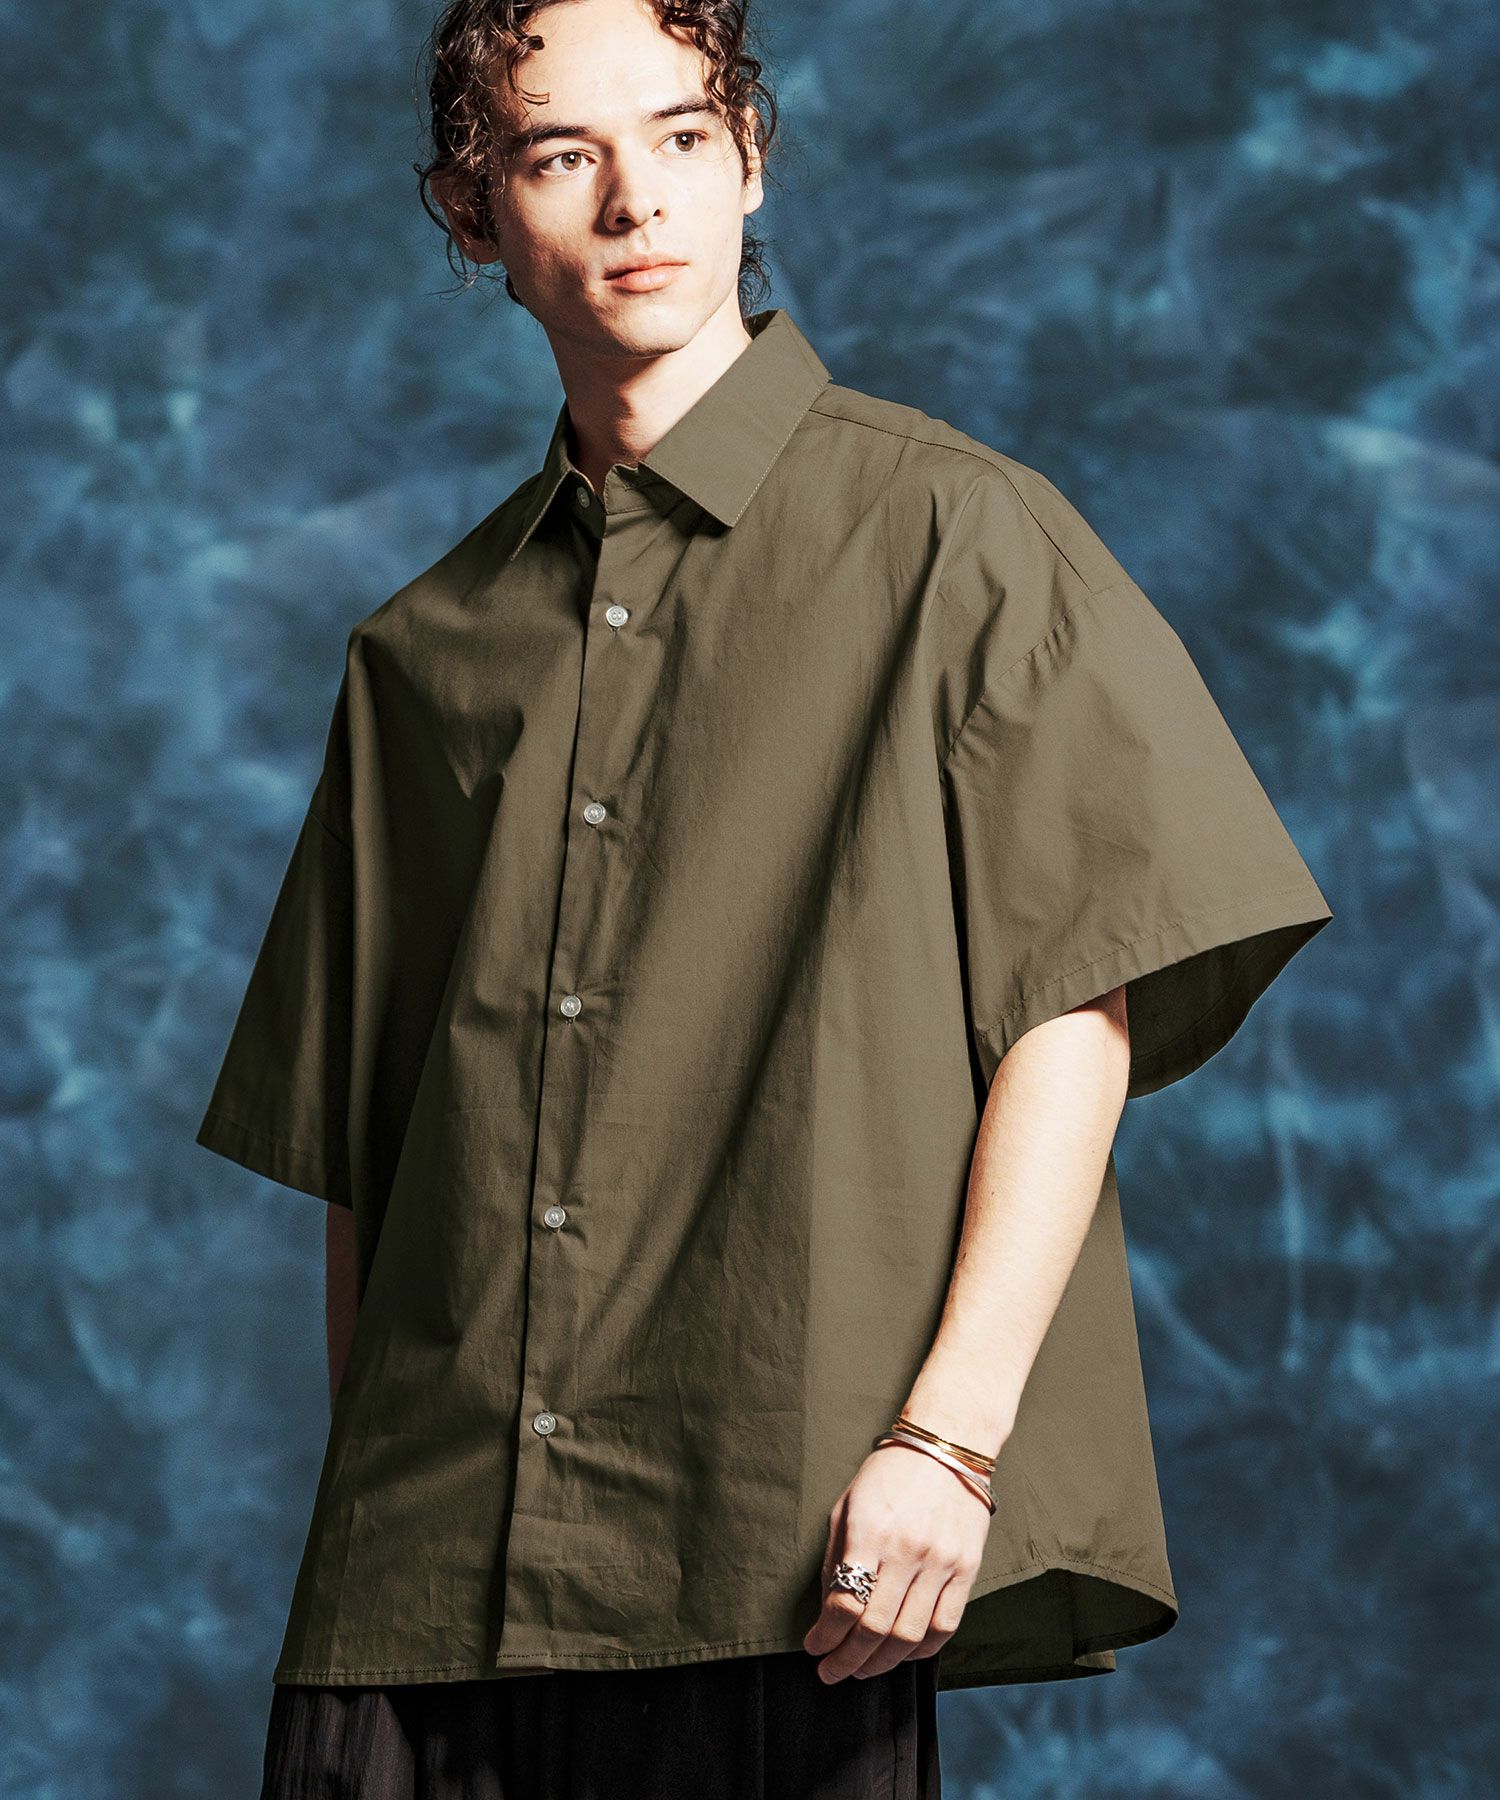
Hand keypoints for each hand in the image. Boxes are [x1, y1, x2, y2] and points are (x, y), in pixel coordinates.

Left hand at [802, 1437, 991, 1682]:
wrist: (947, 1446)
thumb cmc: (889, 1474)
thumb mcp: (847, 1505)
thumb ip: (835, 1558)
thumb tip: (827, 1612)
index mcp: (870, 1531)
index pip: (844, 1603)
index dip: (824, 1636)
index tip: (813, 1648)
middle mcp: (907, 1550)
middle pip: (875, 1628)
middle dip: (847, 1660)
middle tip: (832, 1672)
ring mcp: (940, 1562)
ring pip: (909, 1636)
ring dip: (881, 1664)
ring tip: (862, 1670)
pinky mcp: (967, 1570)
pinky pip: (944, 1627)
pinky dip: (920, 1651)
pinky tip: (901, 1654)